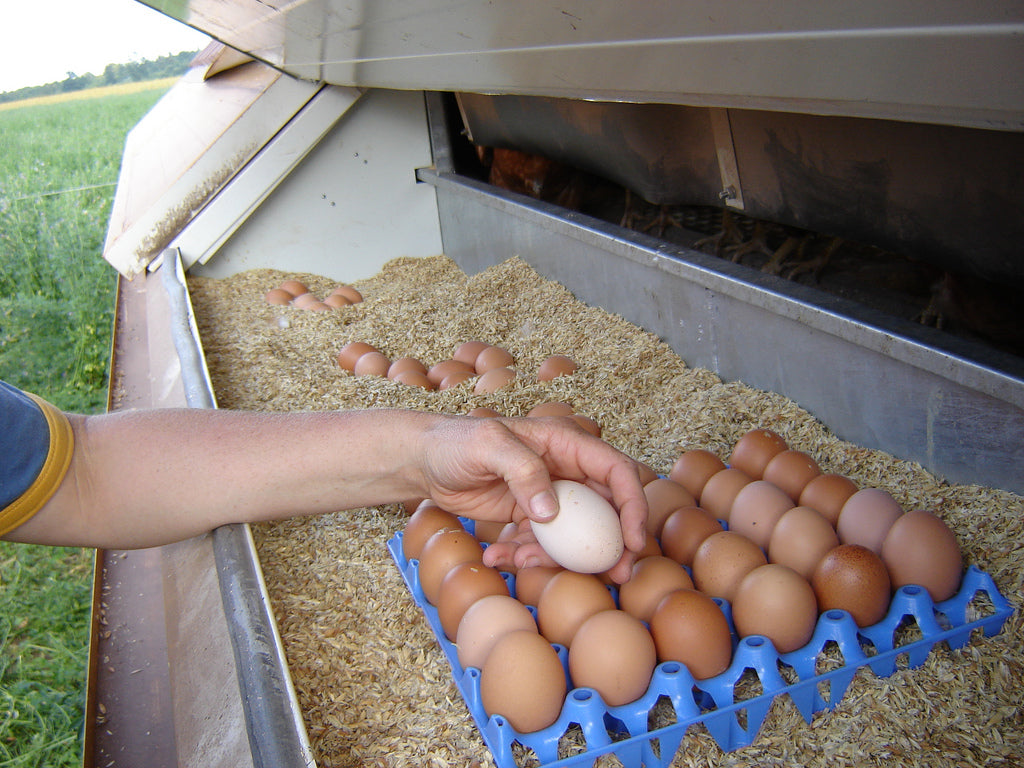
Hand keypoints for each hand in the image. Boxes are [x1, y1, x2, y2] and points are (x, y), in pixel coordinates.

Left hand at [415, 415, 647, 582]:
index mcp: (566, 443)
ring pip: (574, 534)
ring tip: (521, 560)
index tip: (634, 540)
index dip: (633, 504)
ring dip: (558, 556)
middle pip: (606, 509)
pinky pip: (541, 544)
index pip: (616, 472)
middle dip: (613, 543)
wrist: (426, 461)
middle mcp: (565, 470)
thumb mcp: (489, 446)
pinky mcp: (529, 518)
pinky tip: (498, 556)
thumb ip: (523, 470)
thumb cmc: (456, 442)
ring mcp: (549, 496)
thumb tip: (551, 512)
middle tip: (615, 574)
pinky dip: (525, 555)